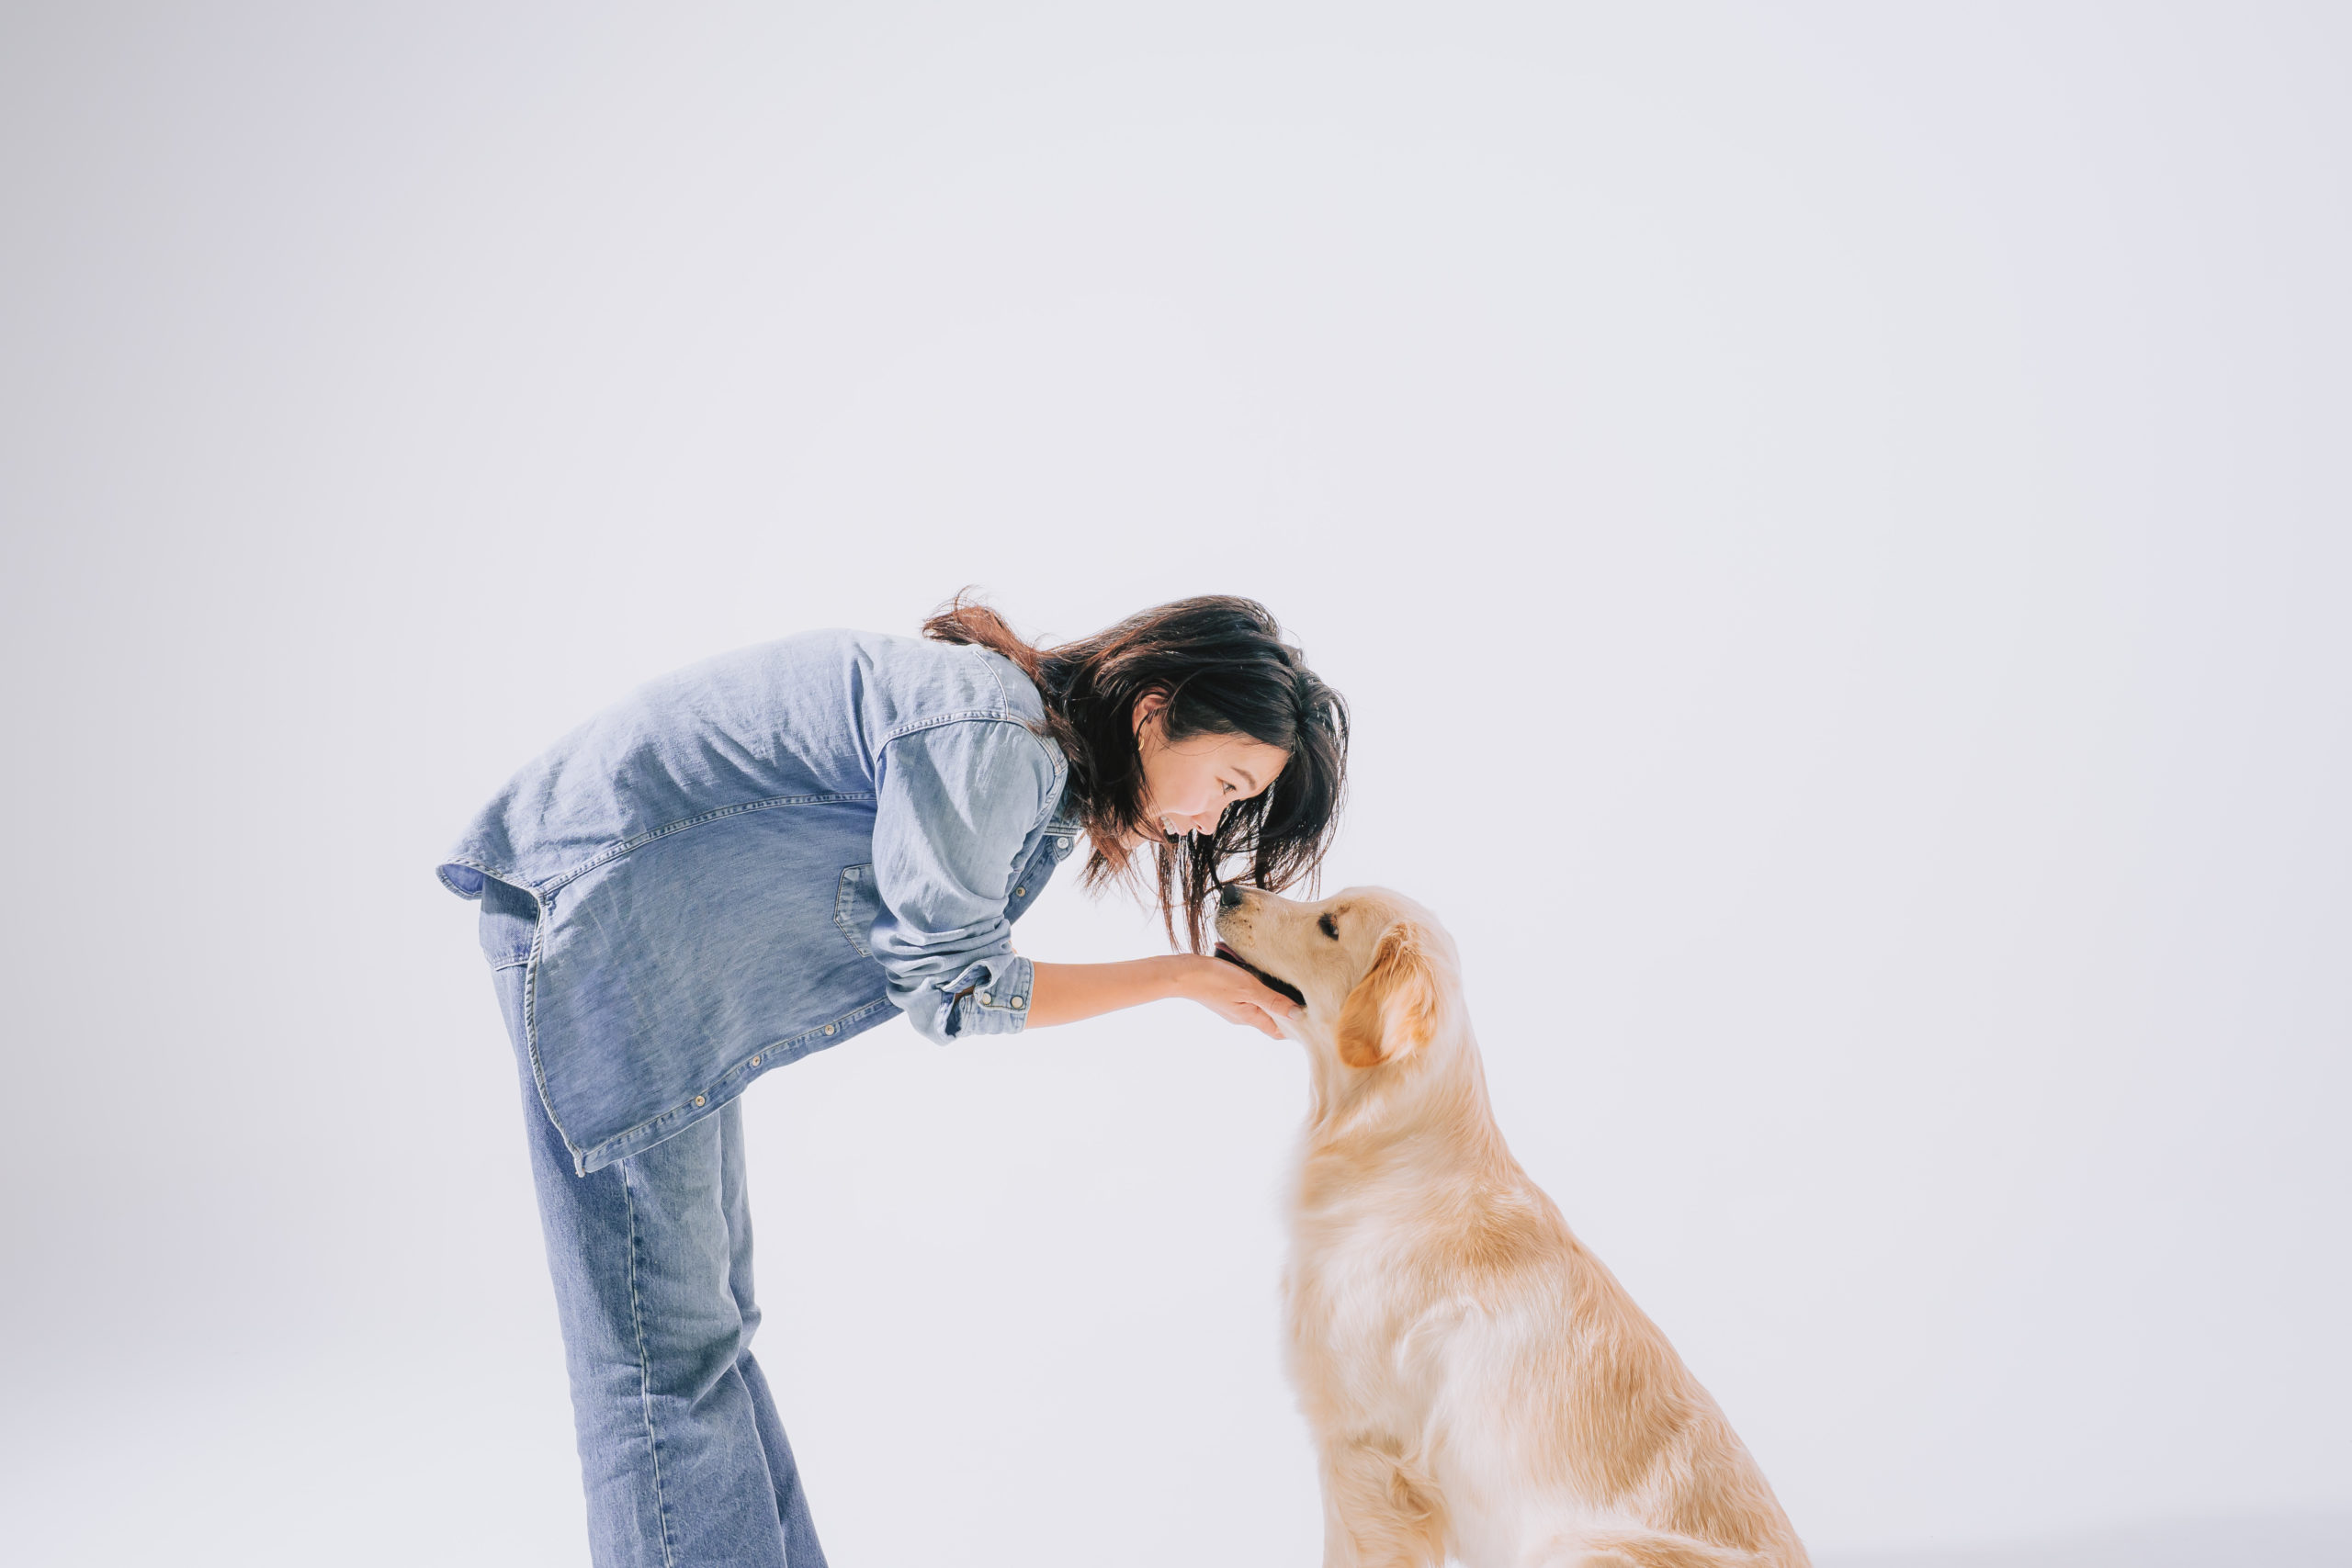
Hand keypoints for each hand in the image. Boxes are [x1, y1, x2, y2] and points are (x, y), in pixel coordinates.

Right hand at [1167, 954, 1301, 1038]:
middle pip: (1270, 1017)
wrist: (1183, 972)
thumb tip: (1298, 1015)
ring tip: (1285, 980)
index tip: (1310, 1014)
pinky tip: (1260, 972)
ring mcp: (1233, 1005)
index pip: (1278, 1031)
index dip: (1294, 1026)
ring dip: (1271, 994)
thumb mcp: (1249, 988)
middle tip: (1303, 993)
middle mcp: (1243, 1016)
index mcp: (1250, 1018)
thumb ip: (1273, 1001)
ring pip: (1259, 1004)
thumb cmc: (1215, 980)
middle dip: (1285, 1008)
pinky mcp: (1226, 994)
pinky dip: (1257, 986)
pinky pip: (1247, 994)